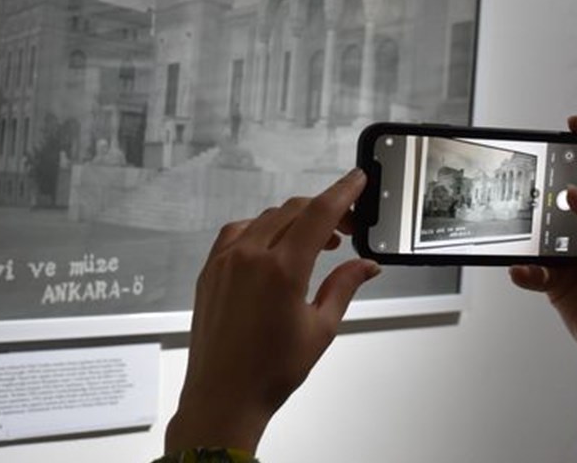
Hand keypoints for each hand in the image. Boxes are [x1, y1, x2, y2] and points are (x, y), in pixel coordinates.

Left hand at [165, 168, 380, 453]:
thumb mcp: (321, 328)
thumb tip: (366, 266)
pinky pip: (238, 232)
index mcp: (282, 269)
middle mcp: (250, 256)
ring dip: (294, 220)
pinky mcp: (210, 269)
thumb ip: (344, 287)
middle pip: (294, 211)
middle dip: (324, 211)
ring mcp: (225, 260)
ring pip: (266, 218)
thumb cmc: (270, 371)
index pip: (320, 214)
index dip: (343, 192)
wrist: (223, 396)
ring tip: (317, 242)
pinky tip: (275, 247)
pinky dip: (262, 230)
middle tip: (347, 227)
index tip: (357, 179)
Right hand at [509, 113, 576, 373]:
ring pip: (544, 223)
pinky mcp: (559, 282)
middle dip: (555, 172)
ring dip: (533, 223)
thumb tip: (576, 197)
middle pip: (573, 182)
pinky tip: (525, 269)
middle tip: (542, 163)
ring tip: (531, 223)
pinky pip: (532, 270)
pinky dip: (525, 270)